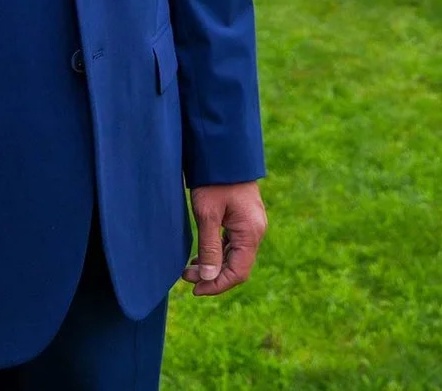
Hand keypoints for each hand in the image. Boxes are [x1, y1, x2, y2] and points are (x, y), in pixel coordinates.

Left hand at [187, 181, 266, 296]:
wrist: (223, 151)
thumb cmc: (214, 181)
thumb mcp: (207, 215)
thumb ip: (210, 248)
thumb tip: (209, 278)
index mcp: (250, 232)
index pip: (238, 272)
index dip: (217, 285)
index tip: (195, 290)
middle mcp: (256, 231)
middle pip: (237, 266)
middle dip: (212, 276)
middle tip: (186, 277)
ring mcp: (252, 224)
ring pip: (234, 256)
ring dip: (213, 265)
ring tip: (189, 268)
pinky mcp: (244, 218)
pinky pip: (233, 244)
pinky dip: (218, 252)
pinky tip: (201, 254)